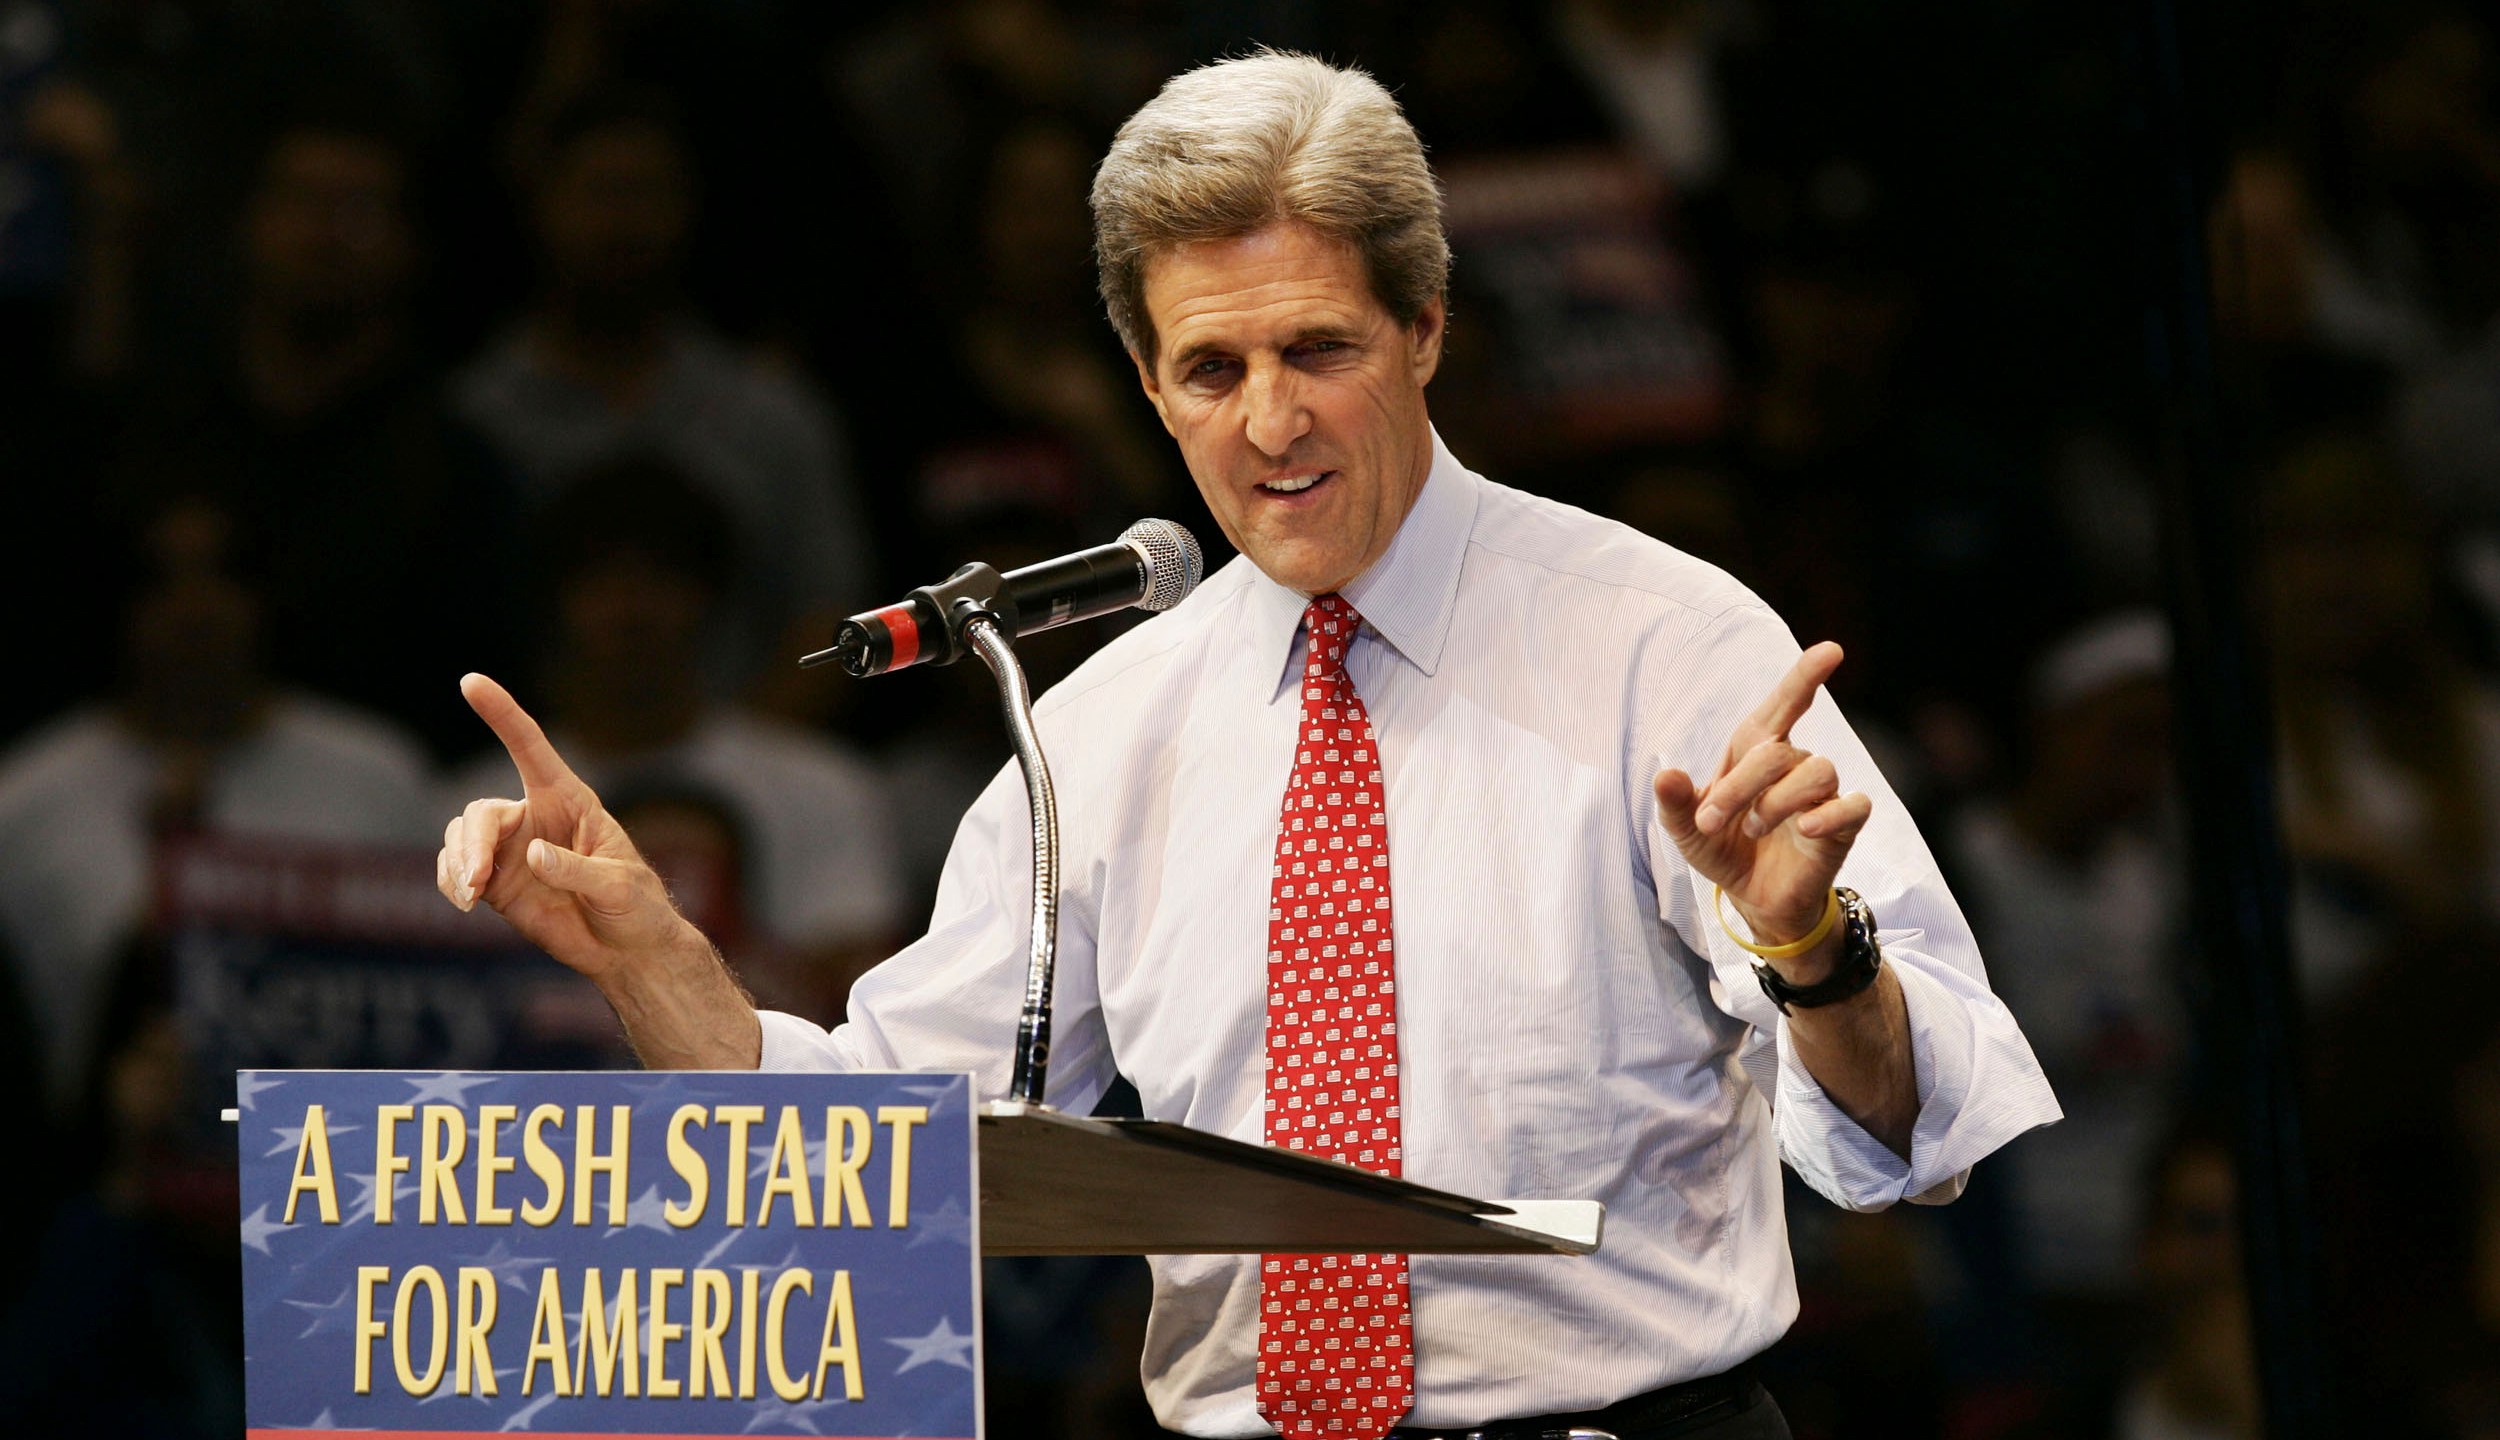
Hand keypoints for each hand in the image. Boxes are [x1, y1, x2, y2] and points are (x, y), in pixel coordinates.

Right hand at [435, 674, 697, 984]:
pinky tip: (464, 902)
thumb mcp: (619, 886)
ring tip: (471, 897)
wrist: (628, 950)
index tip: (471, 681)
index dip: (502, 713)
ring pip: (461, 838)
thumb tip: (532, 854)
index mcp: (569, 800)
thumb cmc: (637, 907)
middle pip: (483, 811)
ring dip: (457, 864)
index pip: (529, 747)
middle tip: (476, 882)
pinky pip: (455, 870)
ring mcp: (510, 851)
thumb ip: (579, 870)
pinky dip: (450, 882)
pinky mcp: (496, 883)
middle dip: (473, 844)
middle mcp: (534, 818)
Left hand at [1654, 642, 1871, 967]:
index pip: (1784, 705)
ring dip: (1777, 801)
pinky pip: (1854, 806)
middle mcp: (1794, 765)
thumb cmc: (1724, 848)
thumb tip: (1665, 774)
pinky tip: (1806, 829)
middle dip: (1740, 786)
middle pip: (1779, 752)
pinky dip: (1830, 814)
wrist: (1753, 897)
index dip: (1805, 677)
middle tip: (1711, 821)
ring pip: (1818, 771)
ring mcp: (1822, 795)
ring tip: (1753, 828)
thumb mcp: (1688, 830)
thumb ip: (1675, 802)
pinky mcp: (1843, 827)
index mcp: (1756, 751)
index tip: (1830, 651)